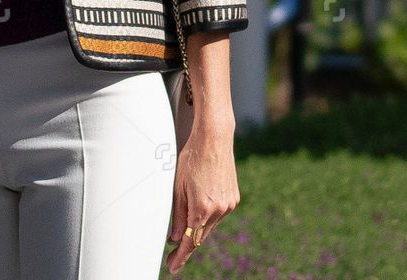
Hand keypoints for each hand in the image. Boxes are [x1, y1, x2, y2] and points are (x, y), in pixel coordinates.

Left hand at [164, 121, 239, 274]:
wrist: (214, 139)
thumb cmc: (192, 159)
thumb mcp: (178, 188)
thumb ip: (177, 215)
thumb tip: (174, 238)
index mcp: (202, 208)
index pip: (189, 241)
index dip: (180, 257)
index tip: (172, 267)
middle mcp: (218, 210)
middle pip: (200, 236)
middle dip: (187, 244)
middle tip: (173, 254)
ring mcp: (228, 205)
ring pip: (209, 226)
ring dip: (198, 228)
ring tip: (185, 220)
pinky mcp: (234, 198)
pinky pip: (218, 215)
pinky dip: (208, 216)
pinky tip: (200, 206)